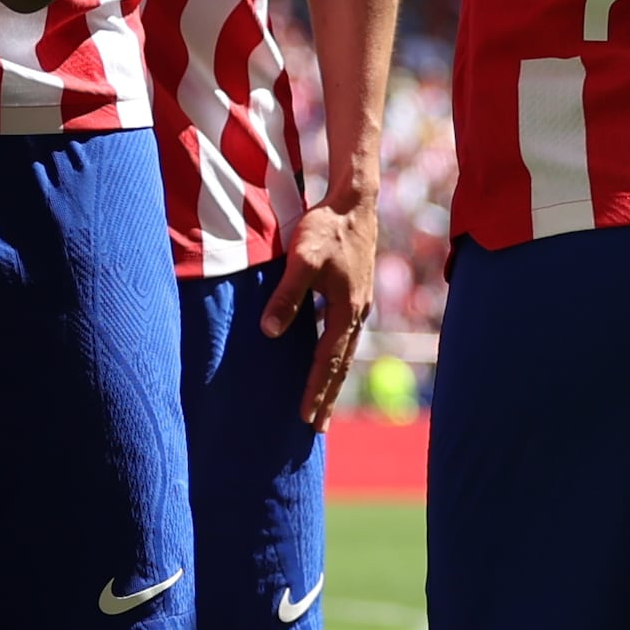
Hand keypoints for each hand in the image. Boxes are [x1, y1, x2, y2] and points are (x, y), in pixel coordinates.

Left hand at [260, 199, 377, 427]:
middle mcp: (357, 313)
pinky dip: (334, 354)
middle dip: (327, 397)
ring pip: (345, 351)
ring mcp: (360, 304)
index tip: (304, 418)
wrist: (355, 200)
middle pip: (341, 365)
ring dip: (332, 379)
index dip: (315, 390)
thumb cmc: (327, 227)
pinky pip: (343, 335)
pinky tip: (323, 358)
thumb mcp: (302, 259)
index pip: (328, 361)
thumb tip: (270, 332)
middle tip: (315, 428)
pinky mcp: (355, 293)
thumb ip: (287, 295)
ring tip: (321, 403)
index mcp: (347, 310)